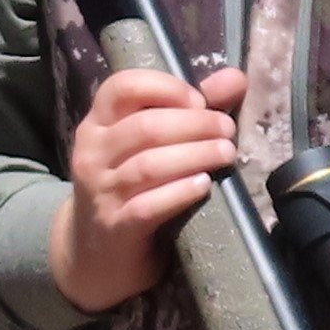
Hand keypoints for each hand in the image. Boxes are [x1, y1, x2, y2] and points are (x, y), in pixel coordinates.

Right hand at [50, 62, 245, 313]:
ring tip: (227, 153)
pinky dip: (179, 193)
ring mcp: (101, 191)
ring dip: (195, 155)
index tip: (200, 101)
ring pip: (149, 165)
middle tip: (228, 129)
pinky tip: (203, 186)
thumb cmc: (130, 186)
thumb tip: (236, 78)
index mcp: (98, 123)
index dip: (166, 88)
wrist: (94, 252)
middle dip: (195, 125)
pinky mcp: (115, 227)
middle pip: (146, 127)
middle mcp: (92, 153)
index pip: (122, 87)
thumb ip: (190, 110)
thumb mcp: (149, 145)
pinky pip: (147, 206)